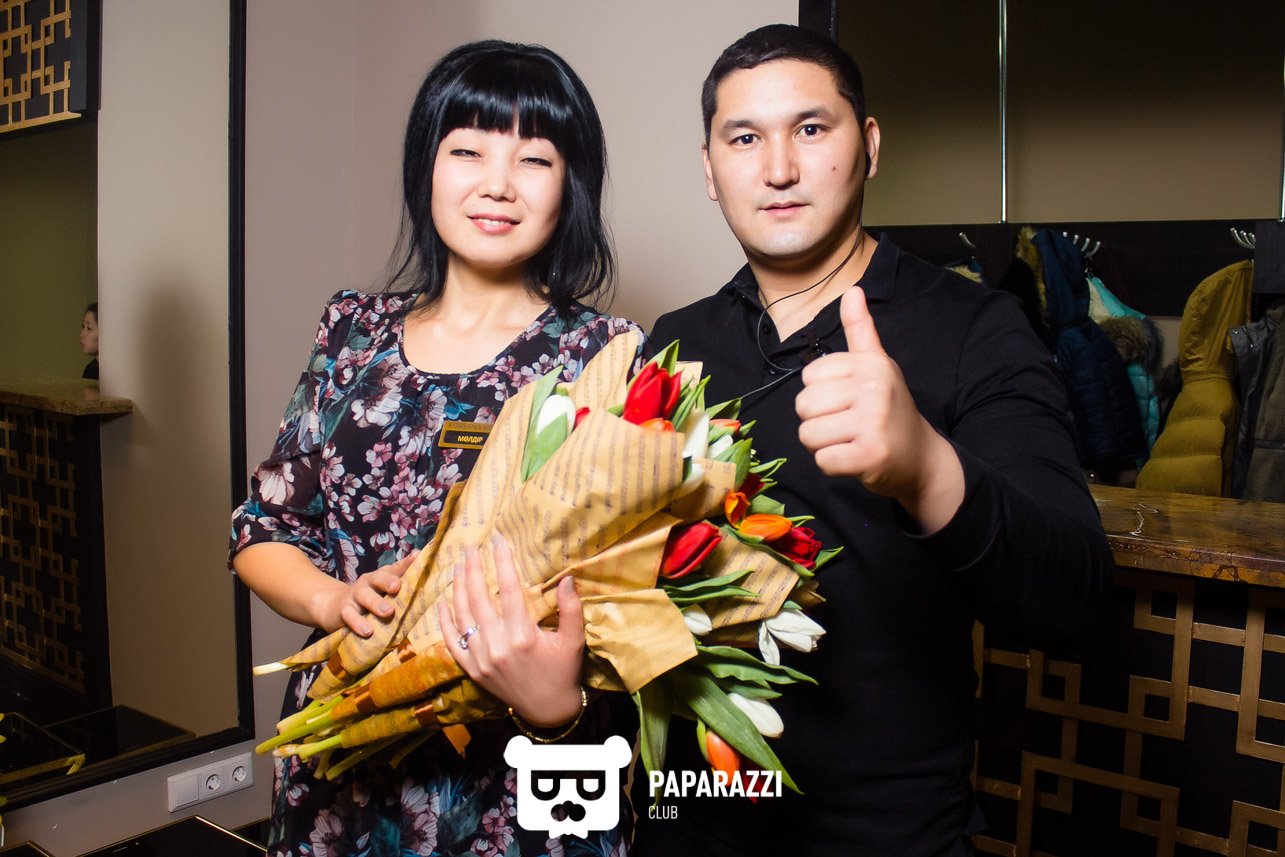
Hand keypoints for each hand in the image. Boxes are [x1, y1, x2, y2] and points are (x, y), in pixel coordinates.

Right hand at [316, 550, 416, 635]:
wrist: (336, 608)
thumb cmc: (369, 600)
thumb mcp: (384, 593)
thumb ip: (401, 588)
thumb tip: (426, 581)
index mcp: (381, 577)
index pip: (395, 568)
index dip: (405, 563)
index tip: (417, 556)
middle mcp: (368, 582)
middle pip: (378, 578)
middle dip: (388, 581)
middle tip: (396, 587)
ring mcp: (355, 595)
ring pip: (365, 596)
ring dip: (376, 603)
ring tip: (387, 612)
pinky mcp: (344, 611)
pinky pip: (350, 615)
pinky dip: (358, 623)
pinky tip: (367, 631)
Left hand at [439, 537, 585, 727]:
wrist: (547, 710)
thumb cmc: (563, 671)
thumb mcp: (574, 641)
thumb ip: (570, 609)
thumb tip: (567, 578)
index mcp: (523, 636)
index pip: (510, 589)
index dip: (503, 561)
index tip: (499, 539)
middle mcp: (498, 646)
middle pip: (479, 597)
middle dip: (473, 568)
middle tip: (470, 547)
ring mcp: (481, 659)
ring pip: (462, 615)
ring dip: (457, 587)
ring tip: (458, 566)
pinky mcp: (472, 670)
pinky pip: (452, 642)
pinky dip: (445, 621)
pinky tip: (442, 602)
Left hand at [795, 287, 963, 531]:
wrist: (921, 457)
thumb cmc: (890, 409)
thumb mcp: (877, 365)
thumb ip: (860, 330)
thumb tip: (852, 290)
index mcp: (870, 364)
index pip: (809, 376)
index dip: (819, 394)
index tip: (846, 401)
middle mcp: (874, 388)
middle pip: (804, 406)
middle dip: (817, 422)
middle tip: (846, 426)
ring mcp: (874, 422)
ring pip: (808, 434)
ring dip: (822, 445)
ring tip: (848, 441)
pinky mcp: (870, 454)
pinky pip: (823, 460)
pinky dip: (833, 465)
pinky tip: (854, 458)